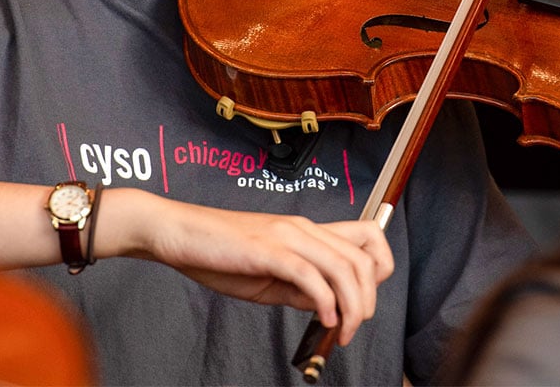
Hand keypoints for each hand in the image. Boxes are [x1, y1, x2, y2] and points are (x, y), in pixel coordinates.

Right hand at [139, 199, 393, 345]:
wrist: (179, 234)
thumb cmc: (220, 254)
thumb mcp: (270, 275)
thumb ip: (301, 288)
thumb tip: (329, 307)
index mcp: (307, 231)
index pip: (368, 236)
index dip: (379, 270)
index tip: (365, 301)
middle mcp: (304, 228)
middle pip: (364, 258)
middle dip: (368, 299)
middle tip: (353, 328)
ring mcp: (287, 236)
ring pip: (344, 267)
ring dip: (352, 306)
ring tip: (342, 331)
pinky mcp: (267, 250)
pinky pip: (309, 275)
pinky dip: (324, 300)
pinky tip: (322, 319)